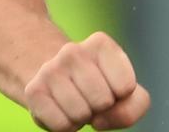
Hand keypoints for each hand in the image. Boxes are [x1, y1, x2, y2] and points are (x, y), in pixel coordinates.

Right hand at [24, 31, 149, 130]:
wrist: (52, 78)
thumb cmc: (98, 85)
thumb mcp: (126, 89)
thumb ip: (135, 105)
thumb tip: (101, 119)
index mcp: (101, 44)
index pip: (126, 88)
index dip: (120, 95)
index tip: (110, 86)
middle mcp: (73, 51)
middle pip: (104, 101)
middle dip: (101, 107)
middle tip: (90, 96)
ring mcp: (50, 70)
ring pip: (81, 114)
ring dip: (82, 117)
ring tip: (77, 102)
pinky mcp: (33, 91)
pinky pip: (61, 125)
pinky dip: (67, 127)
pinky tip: (62, 110)